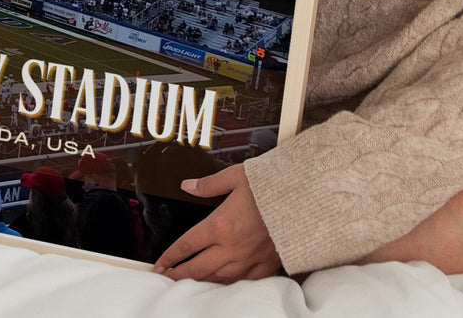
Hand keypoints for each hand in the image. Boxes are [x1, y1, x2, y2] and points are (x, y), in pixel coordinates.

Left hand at [151, 164, 280, 282]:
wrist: (303, 199)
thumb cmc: (271, 185)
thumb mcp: (236, 177)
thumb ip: (209, 184)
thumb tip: (188, 185)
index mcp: (220, 225)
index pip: (187, 245)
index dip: (170, 257)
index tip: (159, 265)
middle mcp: (231, 247)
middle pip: (198, 268)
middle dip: (179, 275)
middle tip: (166, 279)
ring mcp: (249, 258)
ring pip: (218, 278)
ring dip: (201, 282)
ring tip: (190, 283)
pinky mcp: (266, 264)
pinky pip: (244, 281)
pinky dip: (230, 284)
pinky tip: (224, 283)